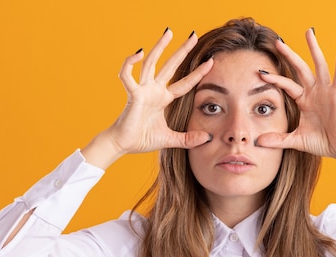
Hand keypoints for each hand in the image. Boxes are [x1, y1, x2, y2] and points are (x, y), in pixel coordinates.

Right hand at [82, 29, 213, 168]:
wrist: (124, 145)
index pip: (184, 83)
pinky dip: (130, 63)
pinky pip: (128, 75)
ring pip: (151, 63)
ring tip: (169, 32)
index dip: (197, 73)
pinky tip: (138, 53)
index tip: (210, 62)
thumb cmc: (143, 139)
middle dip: (182, 51)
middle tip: (194, 35)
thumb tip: (208, 137)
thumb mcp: (171, 139)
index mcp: (163, 98)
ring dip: (159, 47)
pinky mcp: (132, 94)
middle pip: (170, 66)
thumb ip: (188, 139)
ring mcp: (142, 90)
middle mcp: (154, 90)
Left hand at [256, 29, 335, 168]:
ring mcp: (326, 91)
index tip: (261, 73)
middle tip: (278, 42)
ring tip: (309, 32)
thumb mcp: (295, 140)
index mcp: (304, 101)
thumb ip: (278, 139)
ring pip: (318, 65)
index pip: (287, 85)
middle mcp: (315, 92)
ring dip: (313, 49)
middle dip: (289, 56)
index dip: (275, 79)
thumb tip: (258, 142)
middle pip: (300, 69)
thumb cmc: (322, 142)